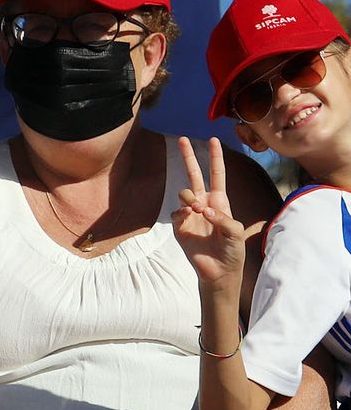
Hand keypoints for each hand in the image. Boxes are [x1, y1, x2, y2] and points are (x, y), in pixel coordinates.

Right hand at [172, 136, 246, 290]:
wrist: (219, 270)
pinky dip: (181, 213)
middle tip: (182, 139)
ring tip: (195, 208)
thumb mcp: (235, 232)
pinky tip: (188, 219)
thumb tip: (202, 210)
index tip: (213, 139)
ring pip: (184, 193)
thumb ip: (221, 218)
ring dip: (189, 197)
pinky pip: (176, 212)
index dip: (215, 157)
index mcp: (220, 201)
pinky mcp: (179, 227)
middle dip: (188, 157)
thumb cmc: (232, 250)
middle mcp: (204, 204)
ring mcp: (190, 214)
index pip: (217, 174)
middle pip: (195, 174)